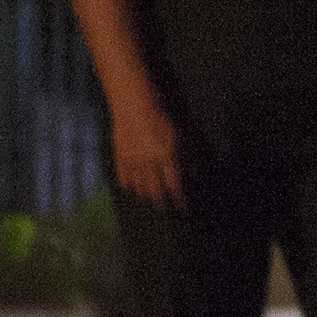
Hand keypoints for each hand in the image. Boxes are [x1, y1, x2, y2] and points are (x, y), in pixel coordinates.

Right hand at [108, 93, 186, 211]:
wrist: (134, 104)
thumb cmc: (162, 116)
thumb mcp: (181, 135)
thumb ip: (189, 155)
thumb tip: (197, 174)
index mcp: (166, 156)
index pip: (174, 185)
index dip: (180, 199)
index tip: (185, 210)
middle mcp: (148, 162)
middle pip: (155, 192)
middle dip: (164, 204)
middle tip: (170, 212)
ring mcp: (131, 161)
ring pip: (139, 188)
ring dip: (148, 197)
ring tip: (155, 201)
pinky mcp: (119, 157)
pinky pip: (124, 179)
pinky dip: (132, 186)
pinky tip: (136, 189)